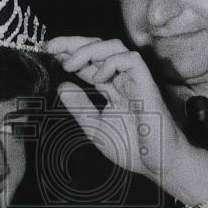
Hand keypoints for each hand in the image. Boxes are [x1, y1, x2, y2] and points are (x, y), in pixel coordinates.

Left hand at [46, 37, 207, 200]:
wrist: (157, 164)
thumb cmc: (134, 148)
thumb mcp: (95, 127)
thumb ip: (79, 106)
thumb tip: (62, 86)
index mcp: (112, 88)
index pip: (90, 62)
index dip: (70, 54)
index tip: (49, 53)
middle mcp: (123, 80)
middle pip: (100, 47)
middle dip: (74, 43)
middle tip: (51, 46)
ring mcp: (136, 80)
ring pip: (115, 47)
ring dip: (89, 50)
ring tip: (70, 64)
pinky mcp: (147, 84)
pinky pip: (131, 61)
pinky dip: (112, 63)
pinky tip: (98, 77)